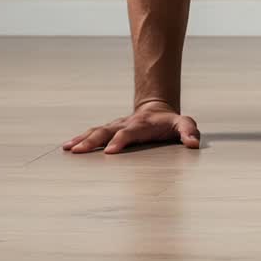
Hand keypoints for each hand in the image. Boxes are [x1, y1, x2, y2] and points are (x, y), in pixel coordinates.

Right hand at [62, 100, 201, 153]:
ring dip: (82, 140)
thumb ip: (189, 132)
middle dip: (92, 141)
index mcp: (141, 124)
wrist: (157, 109)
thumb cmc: (170, 122)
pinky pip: (93, 134)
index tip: (110, 151)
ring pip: (96, 131)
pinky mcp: (109, 130)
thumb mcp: (184, 123)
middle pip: (106, 131)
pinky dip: (80, 139)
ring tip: (67, 148)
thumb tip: (193, 144)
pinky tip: (67, 147)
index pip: (129, 133)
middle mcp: (124, 124)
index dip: (120, 141)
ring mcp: (115, 126)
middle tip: (77, 151)